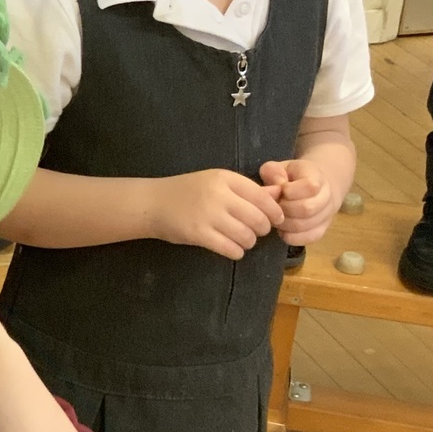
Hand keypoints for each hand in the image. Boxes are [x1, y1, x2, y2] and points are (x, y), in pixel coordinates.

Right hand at [153, 169, 283, 259]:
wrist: (153, 203)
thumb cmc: (187, 191)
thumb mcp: (216, 182)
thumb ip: (245, 189)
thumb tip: (278, 195)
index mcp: (225, 179)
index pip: (263, 197)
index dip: (275, 212)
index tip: (276, 219)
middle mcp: (219, 195)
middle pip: (258, 218)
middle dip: (262, 229)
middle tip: (256, 232)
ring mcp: (208, 215)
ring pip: (246, 236)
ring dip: (249, 242)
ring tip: (243, 241)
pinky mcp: (198, 234)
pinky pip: (230, 248)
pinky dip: (236, 252)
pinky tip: (233, 249)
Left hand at [261, 158, 338, 245]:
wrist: (317, 188)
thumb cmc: (293, 177)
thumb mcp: (281, 168)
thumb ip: (273, 172)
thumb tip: (276, 185)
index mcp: (317, 177)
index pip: (310, 187)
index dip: (290, 191)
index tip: (281, 190)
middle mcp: (327, 196)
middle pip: (308, 209)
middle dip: (285, 209)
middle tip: (276, 206)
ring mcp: (326, 215)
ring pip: (307, 225)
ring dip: (286, 224)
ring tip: (277, 217)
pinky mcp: (322, 230)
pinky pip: (309, 238)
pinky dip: (292, 237)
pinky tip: (283, 229)